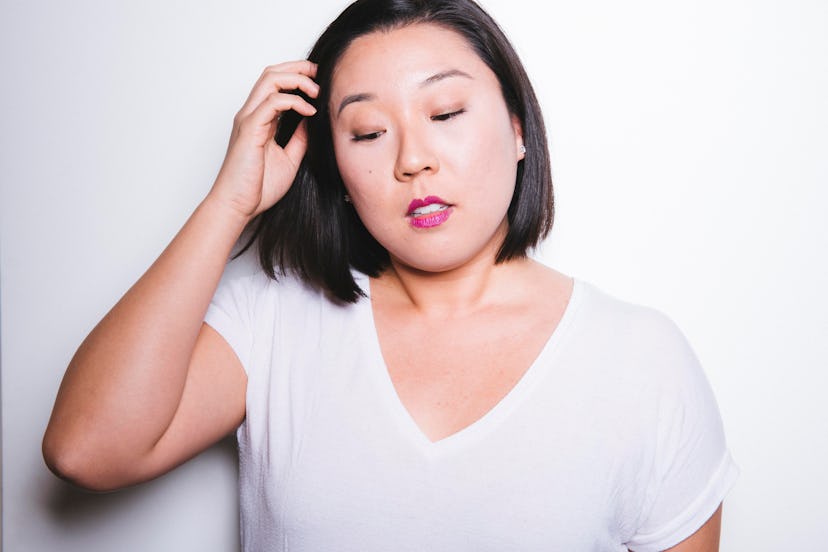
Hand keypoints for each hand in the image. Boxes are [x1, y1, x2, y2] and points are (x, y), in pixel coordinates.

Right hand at [209, 60, 318, 220]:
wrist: (238, 206)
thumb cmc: (258, 187)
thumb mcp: (290, 158)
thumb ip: (300, 138)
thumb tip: (313, 122)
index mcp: (259, 120)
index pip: (276, 84)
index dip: (298, 76)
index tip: (320, 83)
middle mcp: (251, 114)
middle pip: (272, 73)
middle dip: (298, 68)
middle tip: (321, 74)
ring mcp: (249, 120)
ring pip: (270, 79)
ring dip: (297, 79)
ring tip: (317, 91)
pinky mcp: (249, 129)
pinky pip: (272, 103)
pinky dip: (294, 101)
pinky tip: (309, 111)